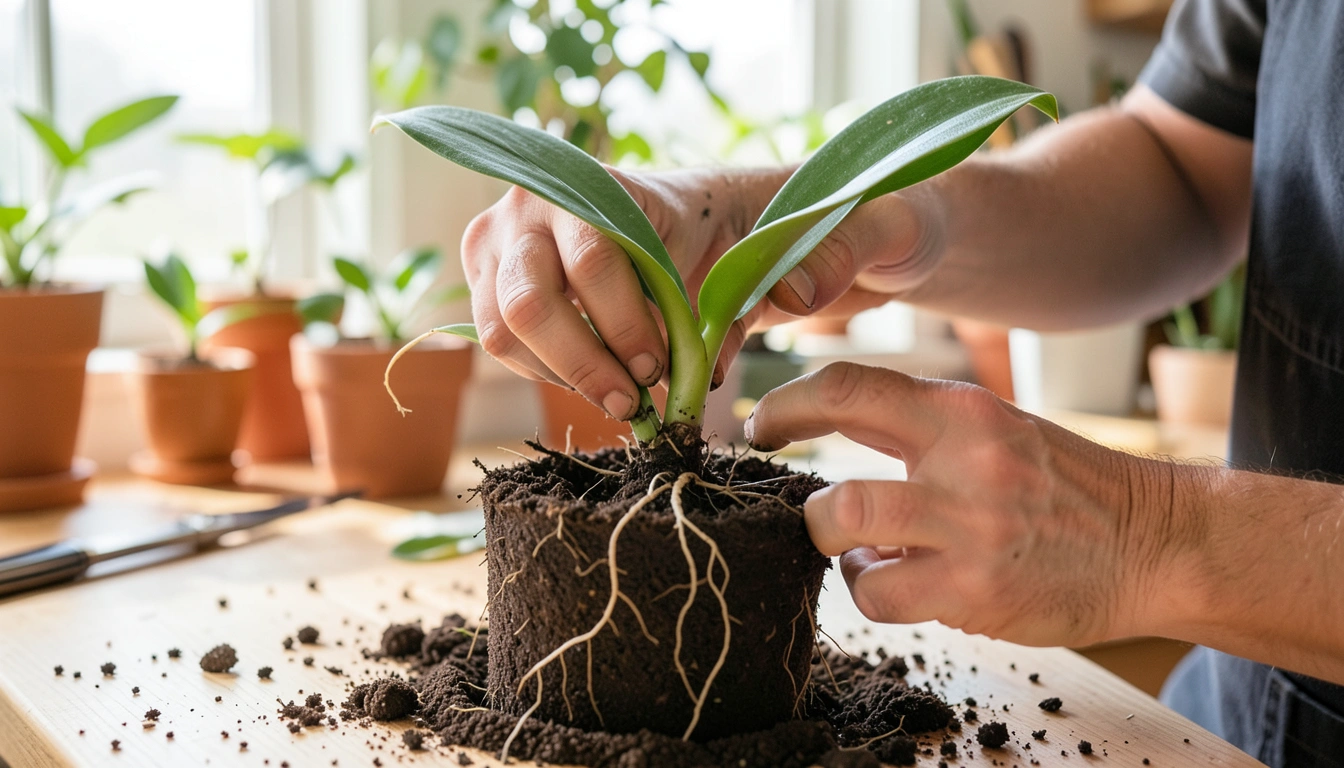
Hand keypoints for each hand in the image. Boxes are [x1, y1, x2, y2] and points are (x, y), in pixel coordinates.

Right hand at [461, 168, 943, 419]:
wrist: (706, 220)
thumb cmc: (734, 226)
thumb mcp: (778, 235)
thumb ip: (802, 258)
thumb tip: (800, 296)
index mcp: (601, 183)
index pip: (593, 263)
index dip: (627, 327)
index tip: (665, 368)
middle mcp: (533, 204)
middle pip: (530, 302)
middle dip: (587, 363)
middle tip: (637, 400)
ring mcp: (501, 242)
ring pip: (505, 330)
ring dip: (565, 375)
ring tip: (624, 399)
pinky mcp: (489, 282)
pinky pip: (501, 343)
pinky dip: (549, 373)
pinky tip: (601, 381)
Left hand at [744, 362, 1170, 647]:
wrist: (1154, 541)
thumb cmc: (1066, 485)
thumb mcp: (998, 428)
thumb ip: (921, 428)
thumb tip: (833, 428)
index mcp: (965, 411)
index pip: (850, 389)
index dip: (789, 406)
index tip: (762, 426)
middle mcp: (966, 466)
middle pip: (835, 489)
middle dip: (806, 508)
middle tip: (810, 514)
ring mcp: (972, 533)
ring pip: (849, 538)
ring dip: (838, 549)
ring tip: (862, 551)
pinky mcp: (978, 593)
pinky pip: (881, 596)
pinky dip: (873, 590)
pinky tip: (898, 580)